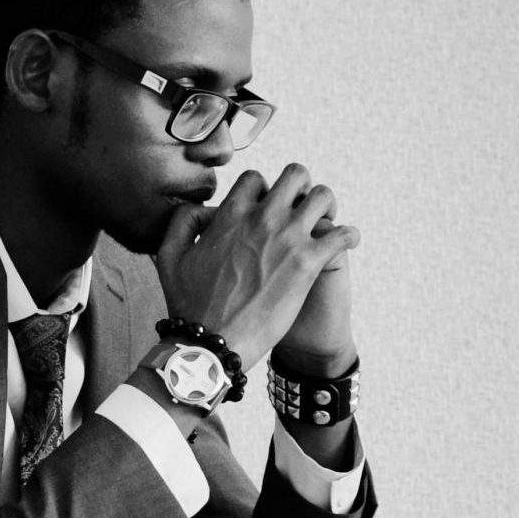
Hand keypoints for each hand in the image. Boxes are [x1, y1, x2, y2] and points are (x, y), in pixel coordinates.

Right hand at [154, 165, 359, 365]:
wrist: (212, 342)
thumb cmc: (189, 303)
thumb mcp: (170, 254)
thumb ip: (183, 220)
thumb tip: (207, 208)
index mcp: (230, 214)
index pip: (257, 178)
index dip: (262, 191)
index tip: (265, 210)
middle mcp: (261, 219)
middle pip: (295, 175)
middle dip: (300, 188)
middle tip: (301, 209)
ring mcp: (287, 239)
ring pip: (323, 195)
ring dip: (326, 207)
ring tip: (324, 223)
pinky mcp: (307, 264)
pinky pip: (342, 234)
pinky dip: (349, 236)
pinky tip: (344, 244)